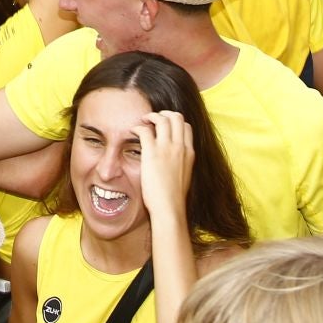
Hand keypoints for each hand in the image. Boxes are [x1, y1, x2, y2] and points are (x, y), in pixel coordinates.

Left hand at [135, 109, 194, 224]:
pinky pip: (145, 130)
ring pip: (162, 119)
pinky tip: (133, 131)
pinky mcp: (152, 153)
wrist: (170, 208)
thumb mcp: (184, 177)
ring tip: (143, 121)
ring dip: (151, 116)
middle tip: (153, 119)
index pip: (186, 127)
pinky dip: (138, 127)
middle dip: (165, 113)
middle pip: (177, 117)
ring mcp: (167, 149)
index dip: (175, 123)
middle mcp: (180, 147)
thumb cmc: (174, 198)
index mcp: (189, 153)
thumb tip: (174, 163)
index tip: (165, 126)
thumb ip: (181, 165)